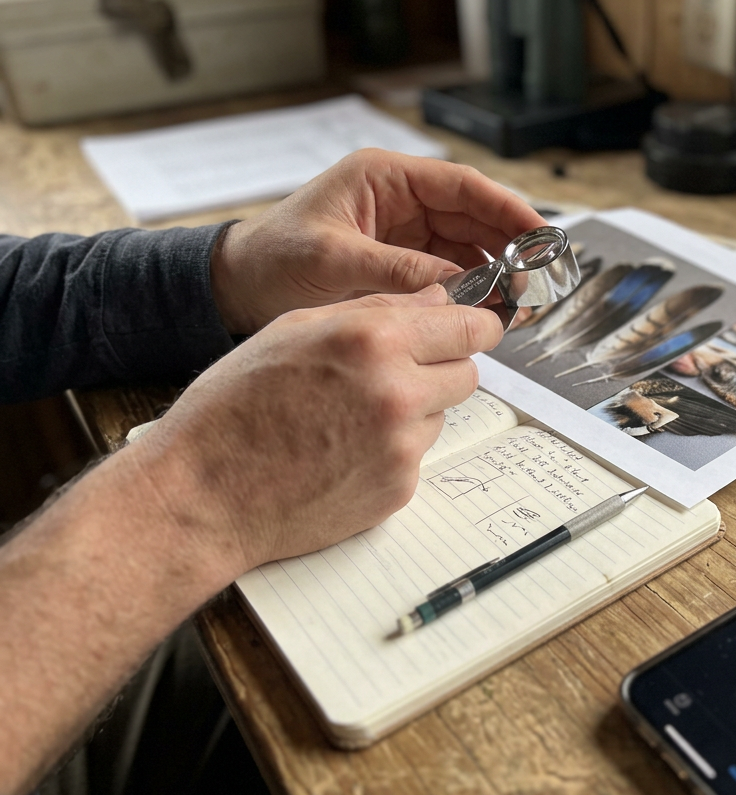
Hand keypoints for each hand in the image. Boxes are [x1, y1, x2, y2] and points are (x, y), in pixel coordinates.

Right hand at [127, 285, 502, 576]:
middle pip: (467, 373)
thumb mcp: (295, 329)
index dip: (474, 326)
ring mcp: (402, 447)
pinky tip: (342, 451)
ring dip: (415, 410)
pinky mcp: (399, 489)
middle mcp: (398, 392)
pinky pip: (417, 456)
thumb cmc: (234, 407)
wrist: (203, 494)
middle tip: (396, 372)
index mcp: (373, 340)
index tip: (472, 328)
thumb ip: (376, 309)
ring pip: (441, 415)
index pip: (470, 326)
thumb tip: (438, 300)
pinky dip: (392, 451)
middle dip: (442, 368)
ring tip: (348, 416)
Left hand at [209, 149, 544, 334]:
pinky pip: (450, 270)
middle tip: (537, 281)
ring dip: (496, 272)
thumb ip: (396, 268)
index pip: (462, 186)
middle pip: (474, 217)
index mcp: (384, 177)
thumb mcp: (333, 260)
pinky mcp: (401, 261)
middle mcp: (401, 199)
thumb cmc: (272, 260)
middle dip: (509, 247)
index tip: (541, 233)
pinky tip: (490, 309)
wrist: (235, 287)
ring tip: (521, 303)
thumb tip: (454, 285)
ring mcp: (403, 231)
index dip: (507, 208)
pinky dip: (472, 289)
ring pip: (468, 246)